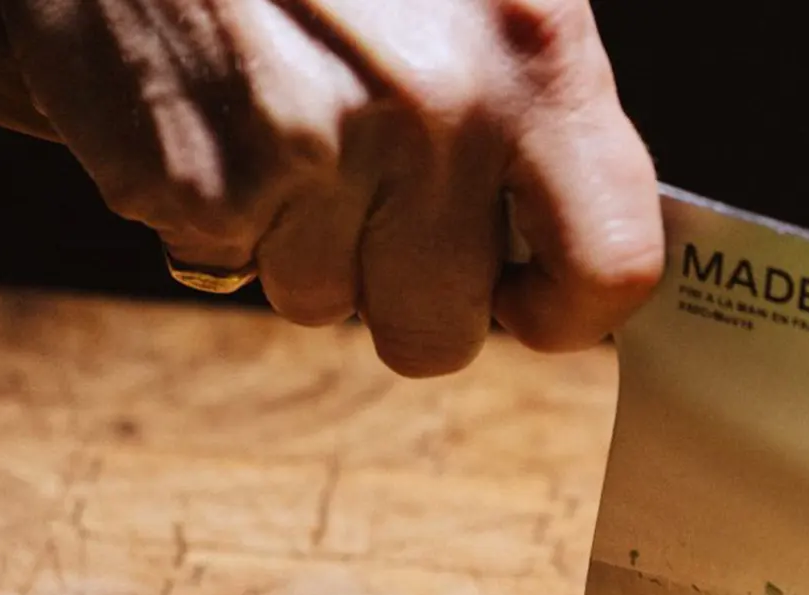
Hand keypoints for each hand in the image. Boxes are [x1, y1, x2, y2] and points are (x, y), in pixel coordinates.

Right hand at [0, 0, 662, 375]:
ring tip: (273, 114)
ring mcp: (311, 153)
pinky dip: (204, 208)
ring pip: (319, 302)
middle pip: (439, 331)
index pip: (609, 262)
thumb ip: (534, 93)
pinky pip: (218, 263)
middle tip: (368, 201)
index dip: (565, 310)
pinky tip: (206, 110)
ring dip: (296, 241)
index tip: (531, 303)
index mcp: (532, 49)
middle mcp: (435, 111)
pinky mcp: (199, 184)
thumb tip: (568, 229)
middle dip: (400, 295)